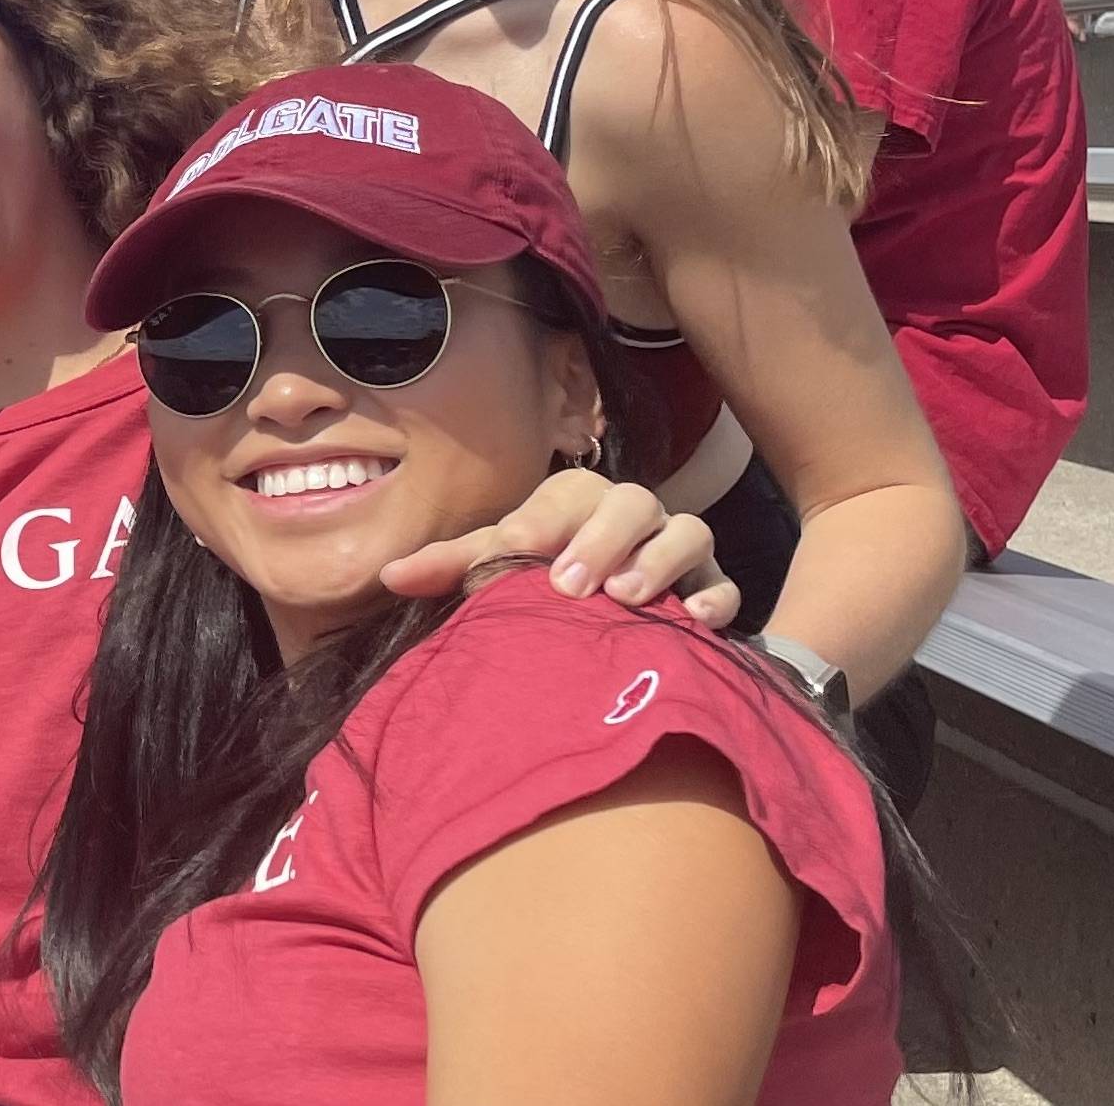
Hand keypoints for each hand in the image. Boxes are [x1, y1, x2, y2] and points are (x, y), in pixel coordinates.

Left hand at [381, 470, 742, 628]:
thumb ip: (451, 567)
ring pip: (687, 530)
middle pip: (633, 501)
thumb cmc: (545, 579)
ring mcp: (678, 548)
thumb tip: (387, 574)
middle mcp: (633, 516)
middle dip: (601, 537)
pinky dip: (715, 597)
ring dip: (658, 560)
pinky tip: (695, 620)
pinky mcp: (713, 587)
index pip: (566, 493)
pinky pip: (726, 585)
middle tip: (571, 584)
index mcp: (579, 503)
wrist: (609, 615)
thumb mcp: (499, 568)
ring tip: (625, 597)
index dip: (543, 517)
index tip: (516, 548)